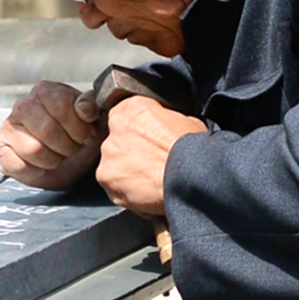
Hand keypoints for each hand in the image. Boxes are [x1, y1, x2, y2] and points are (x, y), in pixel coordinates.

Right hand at [0, 81, 105, 189]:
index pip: (62, 106)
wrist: (71, 160)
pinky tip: (43, 165)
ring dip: (53, 159)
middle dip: (67, 145)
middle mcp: (23, 105)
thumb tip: (84, 108)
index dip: (79, 126)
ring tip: (59, 156)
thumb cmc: (80, 135)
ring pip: (33, 149)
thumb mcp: (93, 119)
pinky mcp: (2, 150)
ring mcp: (9, 128)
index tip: (86, 134)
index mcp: (45, 91)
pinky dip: (36, 171)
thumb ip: (92, 107)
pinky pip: (18, 165)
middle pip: (47, 129)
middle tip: (73, 148)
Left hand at [96, 96, 206, 215]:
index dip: (139, 128)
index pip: (127, 113)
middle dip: (130, 149)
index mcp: (134, 107)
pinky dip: (125, 190)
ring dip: (126, 170)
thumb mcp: (187, 122)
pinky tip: (144, 192)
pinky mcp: (107, 178)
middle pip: (118, 138)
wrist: (189, 177)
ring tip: (148, 179)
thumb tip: (167, 127)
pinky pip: (113, 185)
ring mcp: (109, 154)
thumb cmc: (191, 150)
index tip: (147, 138)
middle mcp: (116, 127)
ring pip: (113, 162)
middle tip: (150, 160)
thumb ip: (167, 121)